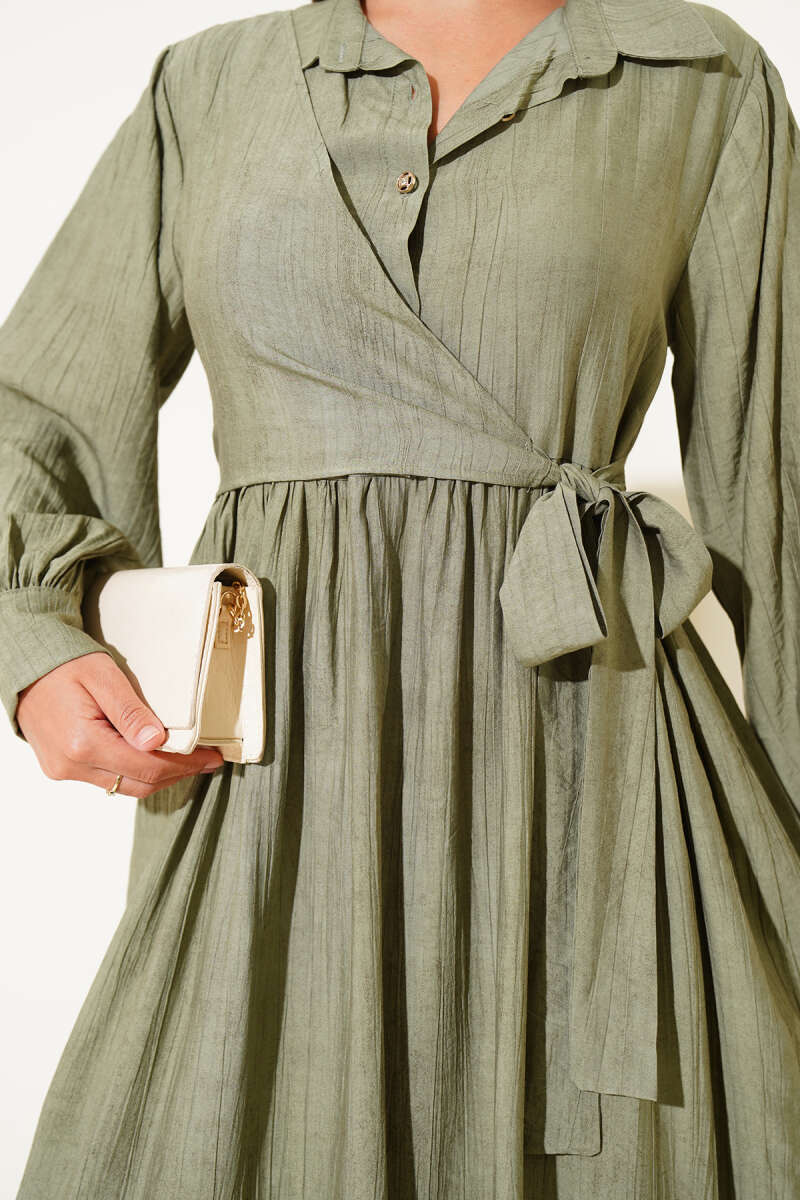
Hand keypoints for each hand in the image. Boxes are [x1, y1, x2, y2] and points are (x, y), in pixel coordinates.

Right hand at [16, 651, 224, 796]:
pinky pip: (107, 780)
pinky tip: (154, 759)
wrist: (27, 668)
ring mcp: (64, 771)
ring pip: (123, 787)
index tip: (211, 757)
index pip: (147, 767)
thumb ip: (130, 710)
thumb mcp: (103, 677)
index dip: (185, 765)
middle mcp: (71, 765)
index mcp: (83, 743)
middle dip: (177, 774)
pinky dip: (135, 773)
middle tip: (206, 761)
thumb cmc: (66, 665)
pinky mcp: (62, 769)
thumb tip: (156, 741)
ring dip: (158, 776)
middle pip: (139, 784)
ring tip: (187, 762)